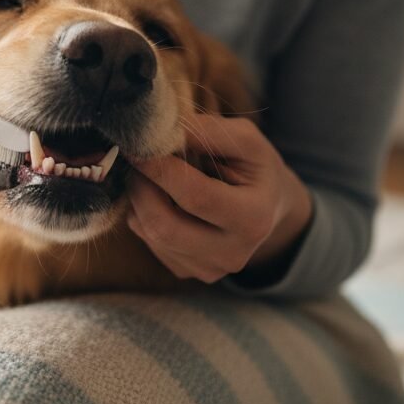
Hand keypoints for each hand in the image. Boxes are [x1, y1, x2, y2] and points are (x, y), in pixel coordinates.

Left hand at [125, 116, 312, 284]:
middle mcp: (233, 253)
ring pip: (151, 235)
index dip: (160, 169)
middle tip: (135, 160)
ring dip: (138, 200)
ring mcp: (209, 269)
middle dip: (140, 188)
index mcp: (253, 218)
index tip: (138, 146)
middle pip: (164, 226)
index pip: (194, 196)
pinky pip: (149, 243)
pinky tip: (159, 197)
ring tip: (149, 175)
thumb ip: (209, 131)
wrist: (267, 206)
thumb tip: (165, 133)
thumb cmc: (254, 167)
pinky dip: (143, 216)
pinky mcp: (187, 272)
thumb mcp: (246, 140)